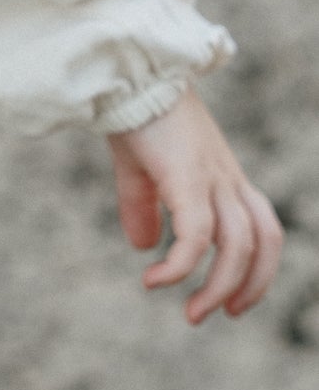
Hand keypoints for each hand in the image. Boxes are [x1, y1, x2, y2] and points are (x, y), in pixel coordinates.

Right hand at [107, 88, 282, 323]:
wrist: (126, 74)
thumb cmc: (134, 114)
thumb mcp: (139, 169)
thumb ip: (142, 207)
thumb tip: (142, 247)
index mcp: (222, 175)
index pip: (263, 228)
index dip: (258, 269)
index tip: (232, 302)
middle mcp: (226, 178)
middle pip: (263, 240)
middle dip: (249, 286)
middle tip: (217, 314)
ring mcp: (211, 177)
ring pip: (237, 245)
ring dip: (218, 287)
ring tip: (191, 313)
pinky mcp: (187, 177)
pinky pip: (195, 236)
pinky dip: (181, 267)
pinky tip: (154, 279)